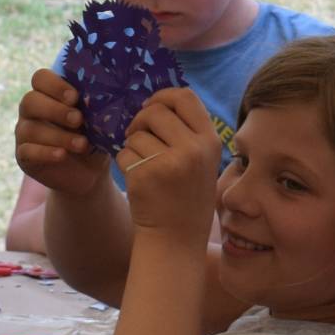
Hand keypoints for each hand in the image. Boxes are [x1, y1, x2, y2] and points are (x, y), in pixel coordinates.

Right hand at [14, 68, 110, 199]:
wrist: (89, 172)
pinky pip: (27, 151)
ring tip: (82, 144)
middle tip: (78, 119)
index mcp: (48, 94)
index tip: (75, 97)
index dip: (55, 85)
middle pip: (30, 100)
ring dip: (58, 136)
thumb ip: (94, 106)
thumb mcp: (96, 120)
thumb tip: (109, 94)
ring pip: (31, 128)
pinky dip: (46, 152)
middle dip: (55, 110)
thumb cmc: (92, 136)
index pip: (40, 78)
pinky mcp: (24, 156)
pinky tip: (62, 154)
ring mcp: (24, 133)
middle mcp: (31, 110)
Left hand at [117, 86, 222, 241]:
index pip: (185, 97)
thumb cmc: (187, 196)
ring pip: (136, 134)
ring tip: (144, 165)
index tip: (152, 106)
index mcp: (210, 141)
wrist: (176, 238)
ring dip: (132, 146)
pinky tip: (138, 179)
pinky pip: (124, 153)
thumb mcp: (202, 161)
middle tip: (138, 135)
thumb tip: (158, 102)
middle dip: (140, 120)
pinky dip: (125, 163)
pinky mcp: (145, 175)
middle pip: (155, 112)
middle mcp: (193, 149)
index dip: (163, 96)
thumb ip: (188, 132)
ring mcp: (169, 162)